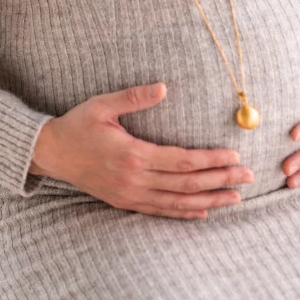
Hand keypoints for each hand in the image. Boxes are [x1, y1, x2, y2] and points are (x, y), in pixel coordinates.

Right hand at [30, 81, 254, 218]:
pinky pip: (161, 211)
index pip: (182, 161)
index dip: (211, 160)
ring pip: (178, 202)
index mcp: (133, 154)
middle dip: (220, 180)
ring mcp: (130, 195)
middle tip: (248, 177)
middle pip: (186, 184)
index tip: (234, 156)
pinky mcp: (125, 203)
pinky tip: (203, 211)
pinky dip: (184, 213)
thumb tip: (163, 87)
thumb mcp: (103, 104)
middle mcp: (135, 180)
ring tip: (235, 198)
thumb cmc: (78, 124)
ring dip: (209, 200)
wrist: (51, 153)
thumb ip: (134, 97)